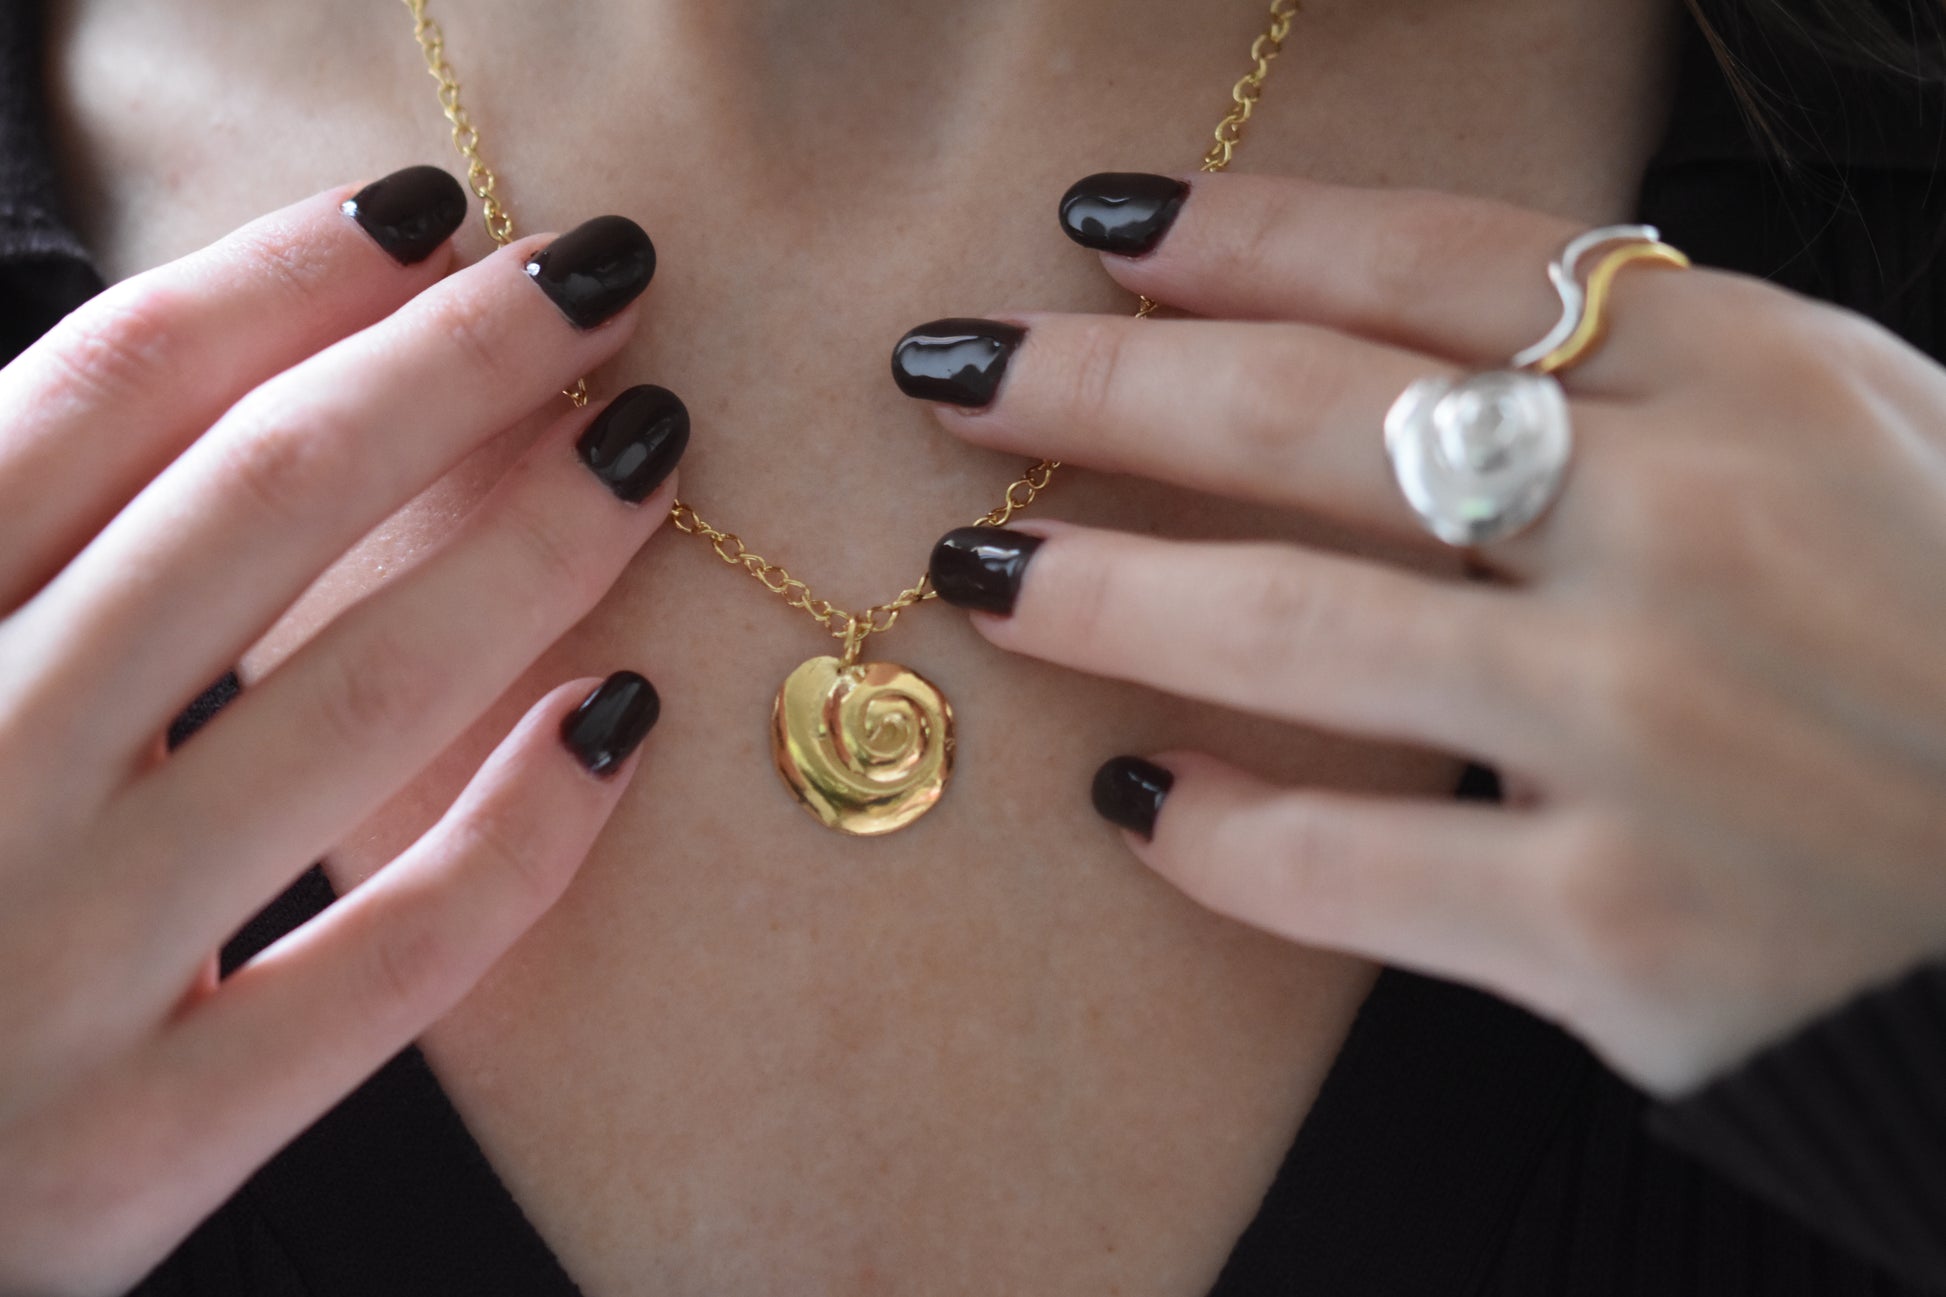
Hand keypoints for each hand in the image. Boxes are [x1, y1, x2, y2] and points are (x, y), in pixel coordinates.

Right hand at [0, 167, 679, 1293]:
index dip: (281, 281)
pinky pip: (391, 963)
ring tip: (652, 448)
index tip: (431, 217)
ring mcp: (52, 973)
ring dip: (528, 551)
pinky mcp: (144, 1149)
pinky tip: (623, 718)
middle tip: (602, 279)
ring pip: (351, 705)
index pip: (98, 398)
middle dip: (451, 366)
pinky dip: (520, 833)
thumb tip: (193, 394)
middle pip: (254, 508)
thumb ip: (5, 554)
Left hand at [909, 171, 1945, 1096]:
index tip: (1098, 231)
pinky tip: (1138, 803)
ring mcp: (1649, 732)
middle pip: (1314, 417)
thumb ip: (1662, 376)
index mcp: (1757, 381)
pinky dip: (1218, 833)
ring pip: (1292, 628)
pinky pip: (1347, 867)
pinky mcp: (1623, 931)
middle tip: (957, 375)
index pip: (1436, 269)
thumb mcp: (1873, 437)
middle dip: (1100, 388)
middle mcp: (1690, 531)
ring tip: (980, 573)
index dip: (1243, 236)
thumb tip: (1405, 335)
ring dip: (1100, 593)